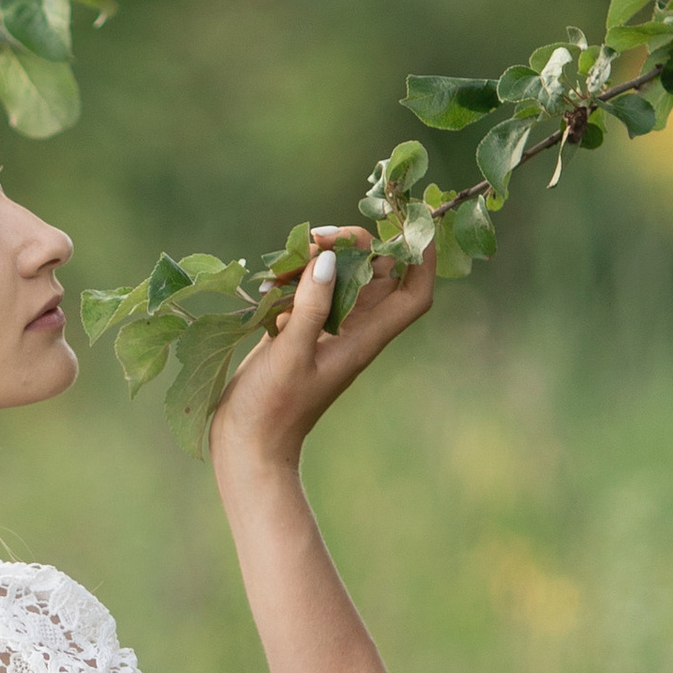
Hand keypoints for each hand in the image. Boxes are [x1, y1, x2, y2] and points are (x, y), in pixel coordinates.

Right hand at [208, 223, 436, 490]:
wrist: (248, 448)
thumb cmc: (272, 410)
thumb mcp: (289, 354)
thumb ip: (310, 306)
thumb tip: (329, 258)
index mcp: (363, 341)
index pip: (413, 295)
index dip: (424, 259)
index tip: (415, 223)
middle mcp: (352, 334)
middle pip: (376, 277)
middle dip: (357, 247)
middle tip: (320, 235)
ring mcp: (325, 334)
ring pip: (339, 281)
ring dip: (319, 261)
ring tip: (287, 257)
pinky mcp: (298, 335)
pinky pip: (309, 295)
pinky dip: (294, 280)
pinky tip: (269, 281)